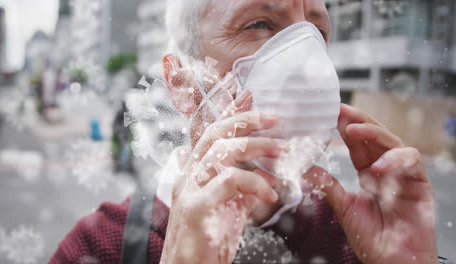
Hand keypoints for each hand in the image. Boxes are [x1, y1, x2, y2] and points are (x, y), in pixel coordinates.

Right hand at [160, 111, 282, 263]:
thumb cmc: (206, 244)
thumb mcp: (230, 212)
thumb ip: (244, 191)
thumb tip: (266, 177)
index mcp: (197, 173)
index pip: (212, 135)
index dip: (231, 115)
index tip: (252, 99)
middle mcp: (190, 175)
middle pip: (215, 134)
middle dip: (247, 120)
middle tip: (276, 119)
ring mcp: (190, 189)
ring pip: (222, 151)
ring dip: (257, 146)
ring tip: (283, 151)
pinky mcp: (196, 207)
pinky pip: (229, 182)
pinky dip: (254, 182)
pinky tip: (270, 194)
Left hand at [304, 104, 437, 263]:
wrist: (393, 260)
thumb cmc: (371, 237)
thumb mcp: (343, 207)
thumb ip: (327, 185)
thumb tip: (303, 167)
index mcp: (368, 172)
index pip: (356, 144)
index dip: (344, 127)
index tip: (329, 113)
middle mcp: (385, 168)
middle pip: (374, 136)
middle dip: (357, 121)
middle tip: (339, 110)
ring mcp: (403, 173)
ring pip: (391, 141)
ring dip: (372, 133)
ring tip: (351, 130)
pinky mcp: (419, 182)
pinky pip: (410, 160)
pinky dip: (394, 159)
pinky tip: (377, 167)